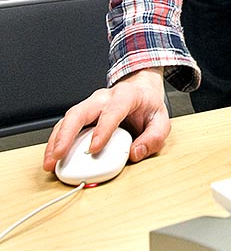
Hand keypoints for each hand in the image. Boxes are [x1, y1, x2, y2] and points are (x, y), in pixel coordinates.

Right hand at [43, 67, 169, 171]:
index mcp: (126, 96)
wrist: (140, 89)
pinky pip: (66, 125)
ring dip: (56, 140)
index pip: (113, 111)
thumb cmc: (148, 105)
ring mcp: (91, 104)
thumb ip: (154, 138)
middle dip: (67, 134)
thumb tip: (135, 153)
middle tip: (58, 156)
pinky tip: (52, 156)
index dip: (102, 129)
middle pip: (80, 111)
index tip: (94, 148)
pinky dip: (57, 141)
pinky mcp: (83, 113)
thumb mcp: (161, 120)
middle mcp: (104, 98)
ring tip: (50, 162)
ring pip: (69, 118)